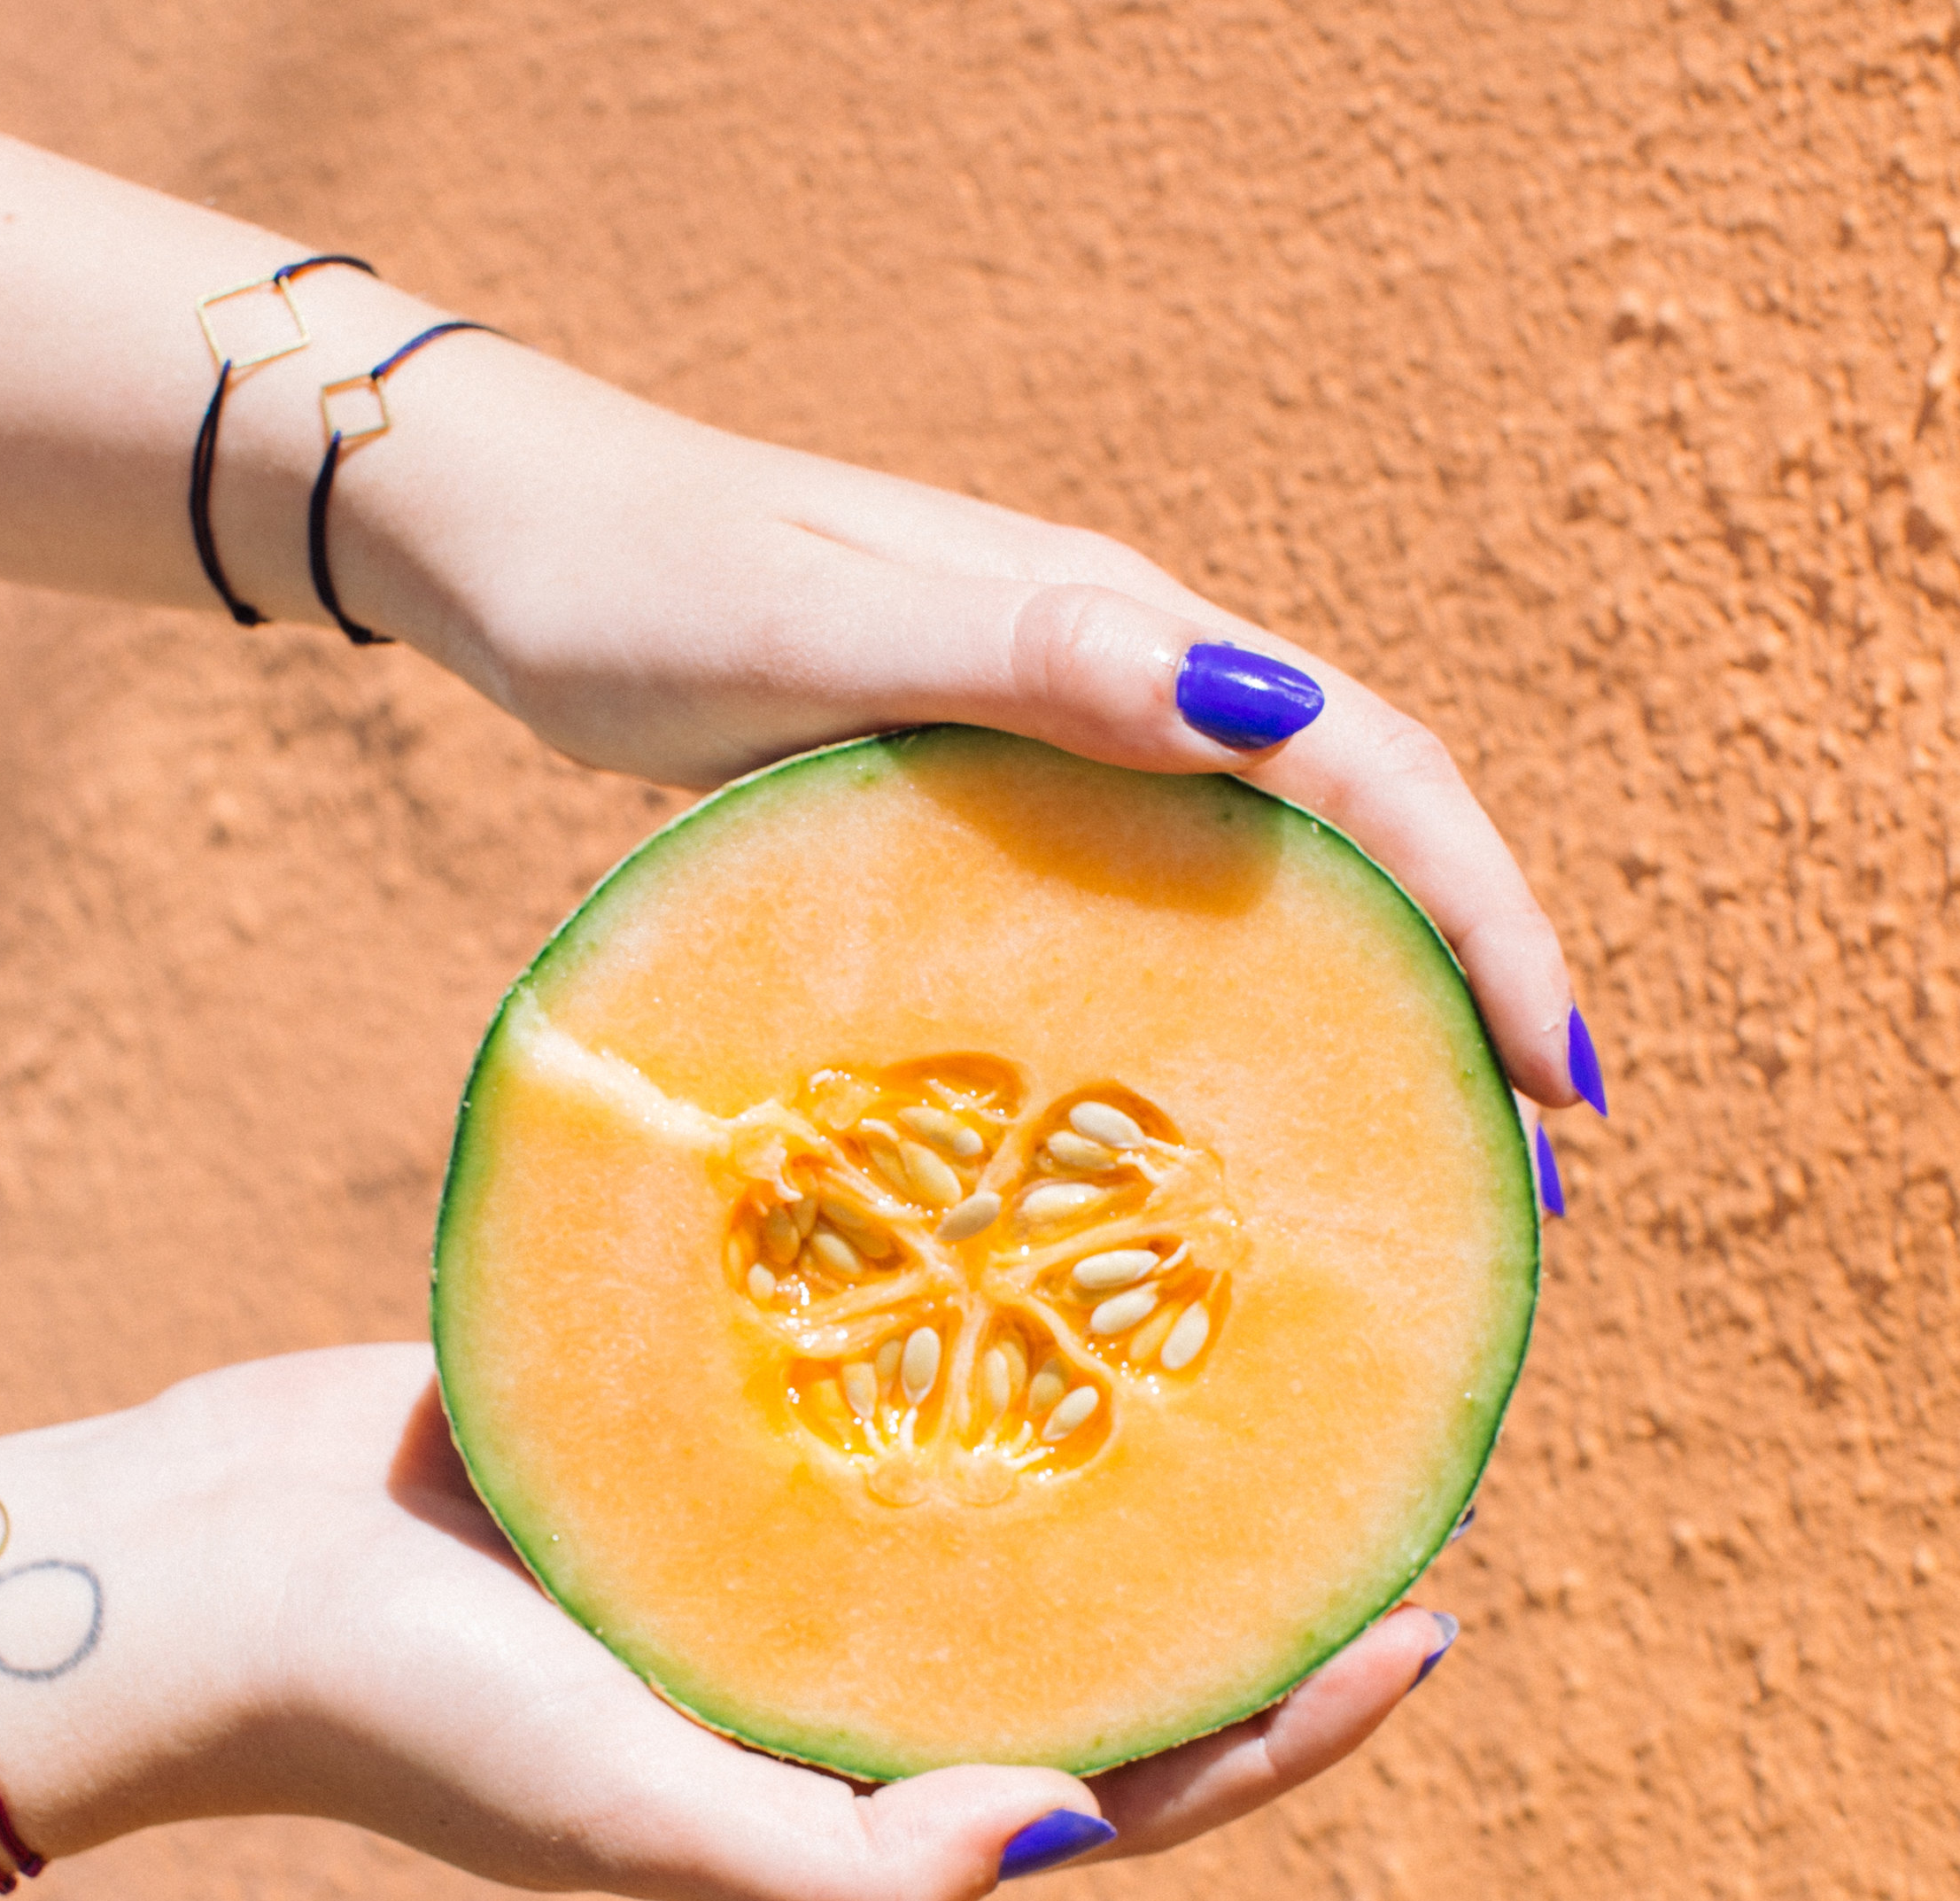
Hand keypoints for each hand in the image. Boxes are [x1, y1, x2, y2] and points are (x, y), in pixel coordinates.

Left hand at [0, 48, 1592, 1112]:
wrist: (525, 552)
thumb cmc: (647, 584)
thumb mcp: (821, 622)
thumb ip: (1024, 655)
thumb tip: (1259, 700)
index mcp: (1113, 632)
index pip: (1365, 764)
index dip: (1480, 911)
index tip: (1557, 1070)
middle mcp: (1115, 685)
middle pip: (1350, 829)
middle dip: (1460, 979)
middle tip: (1526, 1165)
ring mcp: (1052, 744)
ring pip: (1259, 873)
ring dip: (1359, 999)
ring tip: (1416, 1161)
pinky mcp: (983, 801)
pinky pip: (1149, 903)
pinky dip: (1225, 996)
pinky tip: (1217, 1098)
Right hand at [158, 1347, 1452, 1900]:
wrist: (225, 1569)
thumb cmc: (410, 1715)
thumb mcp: (629, 1814)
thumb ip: (842, 1864)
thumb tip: (1079, 1833)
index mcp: (858, 1770)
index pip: (1132, 1776)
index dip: (1286, 1716)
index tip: (1426, 1619)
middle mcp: (849, 1658)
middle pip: (1098, 1622)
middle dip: (1242, 1559)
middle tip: (1381, 1455)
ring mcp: (790, 1540)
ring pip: (1008, 1493)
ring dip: (1128, 1433)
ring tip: (1246, 1335)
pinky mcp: (722, 1431)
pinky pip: (885, 1386)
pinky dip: (975, 1338)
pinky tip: (1044, 1249)